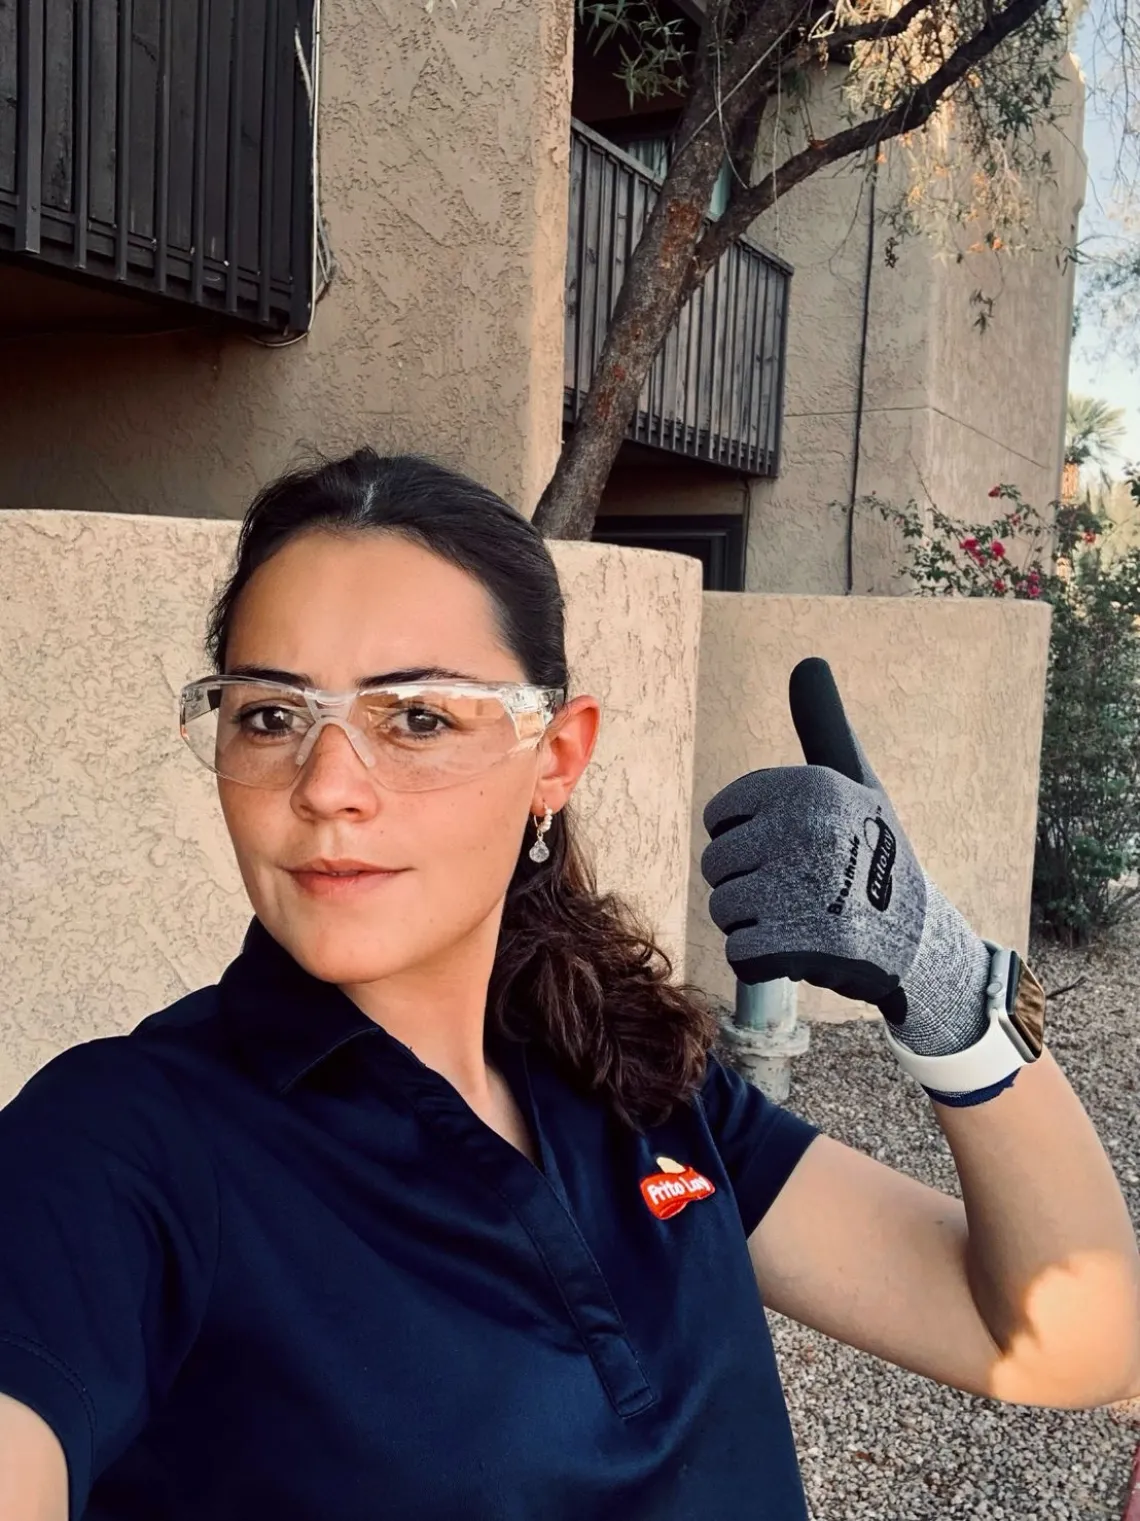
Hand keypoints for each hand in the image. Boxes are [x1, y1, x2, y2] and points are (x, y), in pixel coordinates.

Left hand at [700, 657, 990, 1059]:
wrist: (921, 940)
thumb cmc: (876, 853)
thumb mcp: (854, 781)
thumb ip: (824, 726)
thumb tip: (810, 662)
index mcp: (808, 785)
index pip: (720, 818)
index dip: (745, 841)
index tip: (788, 849)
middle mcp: (806, 828)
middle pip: (716, 866)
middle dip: (747, 885)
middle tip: (798, 890)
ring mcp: (805, 887)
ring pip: (724, 909)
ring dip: (754, 923)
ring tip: (801, 918)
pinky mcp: (805, 943)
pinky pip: (739, 953)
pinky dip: (762, 960)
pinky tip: (801, 949)